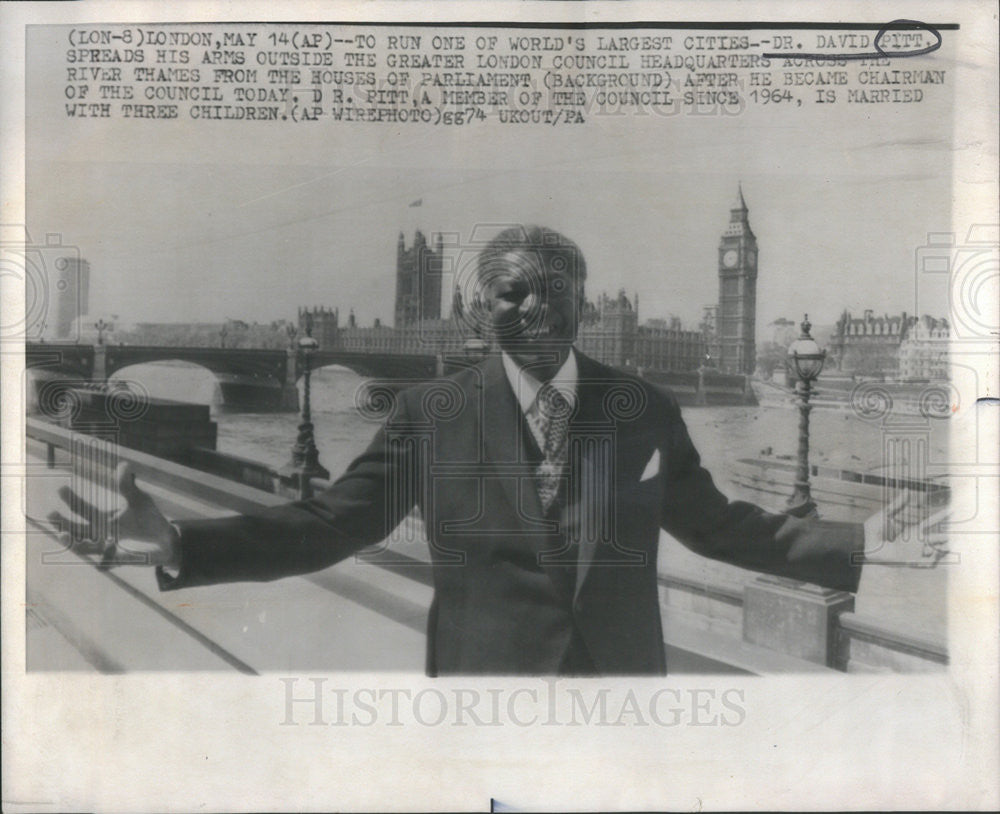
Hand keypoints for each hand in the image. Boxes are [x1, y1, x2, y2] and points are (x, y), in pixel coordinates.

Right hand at [47, 463, 178, 568]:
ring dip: (74, 543)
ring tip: (63, 535)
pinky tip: (106, 552)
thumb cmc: (148, 517)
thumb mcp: (138, 499)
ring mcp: (108, 548)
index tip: (61, 488)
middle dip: (63, 523)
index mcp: (102, 518)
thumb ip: (128, 486)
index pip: (82, 508)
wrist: (166, 538)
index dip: (71, 499)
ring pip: (85, 548)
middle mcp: (100, 534)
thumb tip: (123, 465)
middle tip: (51, 514)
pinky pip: (108, 562)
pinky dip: (105, 559)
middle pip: (76, 529)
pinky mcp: (121, 559)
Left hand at [861, 489, 950, 566]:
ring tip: (953, 544)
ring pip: (937, 550)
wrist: (866, 545)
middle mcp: (918, 540)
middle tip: (961, 532)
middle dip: (950, 535)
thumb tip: (908, 490)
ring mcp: (916, 551)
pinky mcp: (912, 561)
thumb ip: (898, 504)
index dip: (943, 516)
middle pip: (939, 537)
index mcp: (914, 528)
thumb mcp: (887, 514)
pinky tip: (938, 554)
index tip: (954, 510)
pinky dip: (935, 559)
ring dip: (946, 548)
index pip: (932, 522)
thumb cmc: (874, 529)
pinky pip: (929, 563)